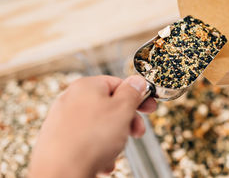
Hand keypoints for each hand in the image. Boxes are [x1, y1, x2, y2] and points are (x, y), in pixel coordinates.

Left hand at [28, 75, 155, 177]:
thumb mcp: (122, 110)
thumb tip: (137, 81)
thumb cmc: (91, 139)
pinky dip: (98, 150)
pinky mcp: (58, 141)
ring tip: (114, 152)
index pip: (118, 83)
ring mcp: (62, 121)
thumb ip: (133, 93)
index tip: (150, 106)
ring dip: (113, 139)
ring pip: (99, 126)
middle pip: (109, 105)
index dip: (138, 95)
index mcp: (86, 86)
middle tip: (138, 132)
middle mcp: (71, 100)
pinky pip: (86, 141)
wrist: (60, 172)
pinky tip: (102, 162)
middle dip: (127, 121)